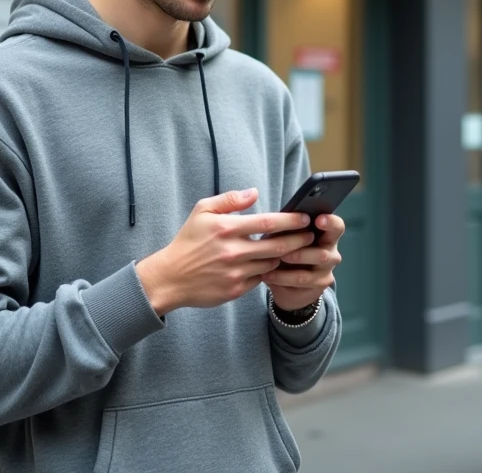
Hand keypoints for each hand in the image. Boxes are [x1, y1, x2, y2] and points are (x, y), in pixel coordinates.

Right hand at [135, 189, 315, 315]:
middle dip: (299, 240)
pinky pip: (261, 278)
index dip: (290, 220)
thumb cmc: (188, 241)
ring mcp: (236, 272)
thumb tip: (255, 193)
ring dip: (286, 256)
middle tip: (311, 235)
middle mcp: (233, 251)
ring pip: (272, 263)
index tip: (305, 218)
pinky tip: (277, 265)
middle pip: (277, 245)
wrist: (170, 277)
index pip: (267, 222)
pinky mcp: (236, 289)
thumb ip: (230, 200)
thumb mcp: (202, 211)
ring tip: (298, 249)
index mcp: (226, 228)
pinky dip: (271, 271)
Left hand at [261, 212, 344, 311]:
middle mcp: (331, 251)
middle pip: (328, 248)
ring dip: (295, 258)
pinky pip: (302, 279)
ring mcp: (327, 269)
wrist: (289, 285)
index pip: (336, 226)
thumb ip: (288, 230)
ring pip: (316, 261)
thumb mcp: (286, 239)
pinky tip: (268, 274)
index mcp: (326, 234)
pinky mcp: (320, 284)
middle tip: (285, 249)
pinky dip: (282, 277)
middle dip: (306, 248)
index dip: (330, 222)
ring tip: (274, 258)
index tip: (318, 219)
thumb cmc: (288, 252)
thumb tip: (277, 220)